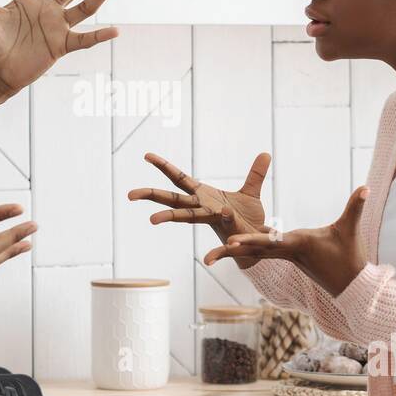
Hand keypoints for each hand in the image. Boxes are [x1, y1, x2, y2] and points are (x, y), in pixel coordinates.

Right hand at [128, 152, 271, 267]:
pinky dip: (223, 219)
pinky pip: (224, 223)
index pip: (180, 178)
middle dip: (151, 195)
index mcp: (204, 196)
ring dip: (170, 217)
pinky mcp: (227, 229)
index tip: (147, 155)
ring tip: (151, 219)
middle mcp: (202, 208)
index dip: (164, 166)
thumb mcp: (252, 192)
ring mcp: (212, 219)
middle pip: (172, 199)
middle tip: (130, 194)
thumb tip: (265, 154)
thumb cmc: (248, 219)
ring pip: (187, 217)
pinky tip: (219, 217)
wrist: (258, 242)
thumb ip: (256, 174)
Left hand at [202, 185, 369, 296]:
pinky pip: (261, 252)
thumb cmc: (350, 256)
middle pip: (253, 251)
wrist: (350, 284)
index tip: (231, 240)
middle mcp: (287, 251)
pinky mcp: (286, 256)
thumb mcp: (351, 229)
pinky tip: (231, 247)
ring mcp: (285, 255)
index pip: (270, 241)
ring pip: (253, 254)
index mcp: (298, 243)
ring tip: (207, 258)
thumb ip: (355, 207)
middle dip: (231, 252)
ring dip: (232, 254)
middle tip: (207, 258)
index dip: (250, 240)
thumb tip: (366, 187)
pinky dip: (245, 250)